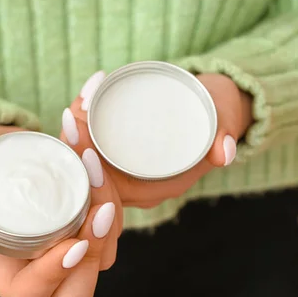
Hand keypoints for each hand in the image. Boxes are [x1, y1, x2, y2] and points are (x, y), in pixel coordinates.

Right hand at [0, 123, 121, 296]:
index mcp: (4, 271)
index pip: (31, 293)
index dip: (53, 276)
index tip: (72, 244)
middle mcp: (41, 270)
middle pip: (79, 289)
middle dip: (96, 250)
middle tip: (99, 208)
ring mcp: (68, 252)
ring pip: (105, 252)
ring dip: (108, 211)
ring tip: (91, 164)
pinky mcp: (87, 227)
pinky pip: (110, 223)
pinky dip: (107, 189)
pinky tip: (90, 153)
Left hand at [61, 72, 252, 208]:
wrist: (215, 108)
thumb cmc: (216, 113)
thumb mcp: (222, 122)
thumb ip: (223, 137)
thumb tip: (225, 152)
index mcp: (153, 190)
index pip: (113, 188)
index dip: (94, 165)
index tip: (86, 138)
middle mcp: (133, 187)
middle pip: (93, 175)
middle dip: (78, 146)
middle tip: (72, 114)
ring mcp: (124, 172)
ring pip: (87, 163)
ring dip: (76, 137)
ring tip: (74, 106)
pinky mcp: (118, 156)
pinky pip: (91, 151)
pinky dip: (81, 132)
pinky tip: (74, 109)